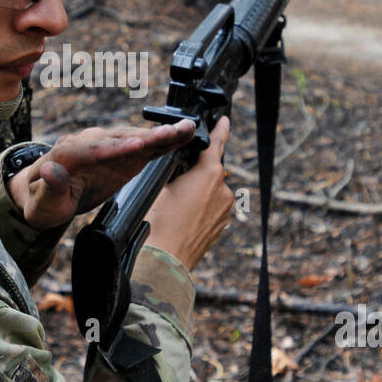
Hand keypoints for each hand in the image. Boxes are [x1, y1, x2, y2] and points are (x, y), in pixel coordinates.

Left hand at [7, 119, 197, 230]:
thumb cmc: (44, 202)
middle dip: (146, 136)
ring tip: (185, 129)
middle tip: (169, 133)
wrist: (48, 195)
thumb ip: (48, 188)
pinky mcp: (123, 154)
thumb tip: (52, 170)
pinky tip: (185, 134)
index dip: (117, 148)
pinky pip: (145, 147)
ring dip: (160, 134)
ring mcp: (108, 145)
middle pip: (120, 138)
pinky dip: (164, 141)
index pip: (94, 150)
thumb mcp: (42, 203)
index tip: (137, 146)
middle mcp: (89, 142)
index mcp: (68, 152)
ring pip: (136, 138)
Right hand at [143, 116, 232, 270]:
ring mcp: (224, 211)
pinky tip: (181, 219)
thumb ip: (174, 169)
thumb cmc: (157, 223)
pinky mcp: (221, 227)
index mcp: (209, 174)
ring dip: (197, 192)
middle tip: (174, 182)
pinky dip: (199, 209)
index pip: (216, 144)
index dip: (220, 129)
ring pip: (211, 192)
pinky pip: (211, 210)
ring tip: (173, 207)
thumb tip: (177, 165)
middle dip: (196, 171)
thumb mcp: (158, 186)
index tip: (224, 119)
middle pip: (211, 170)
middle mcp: (223, 191)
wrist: (164, 262)